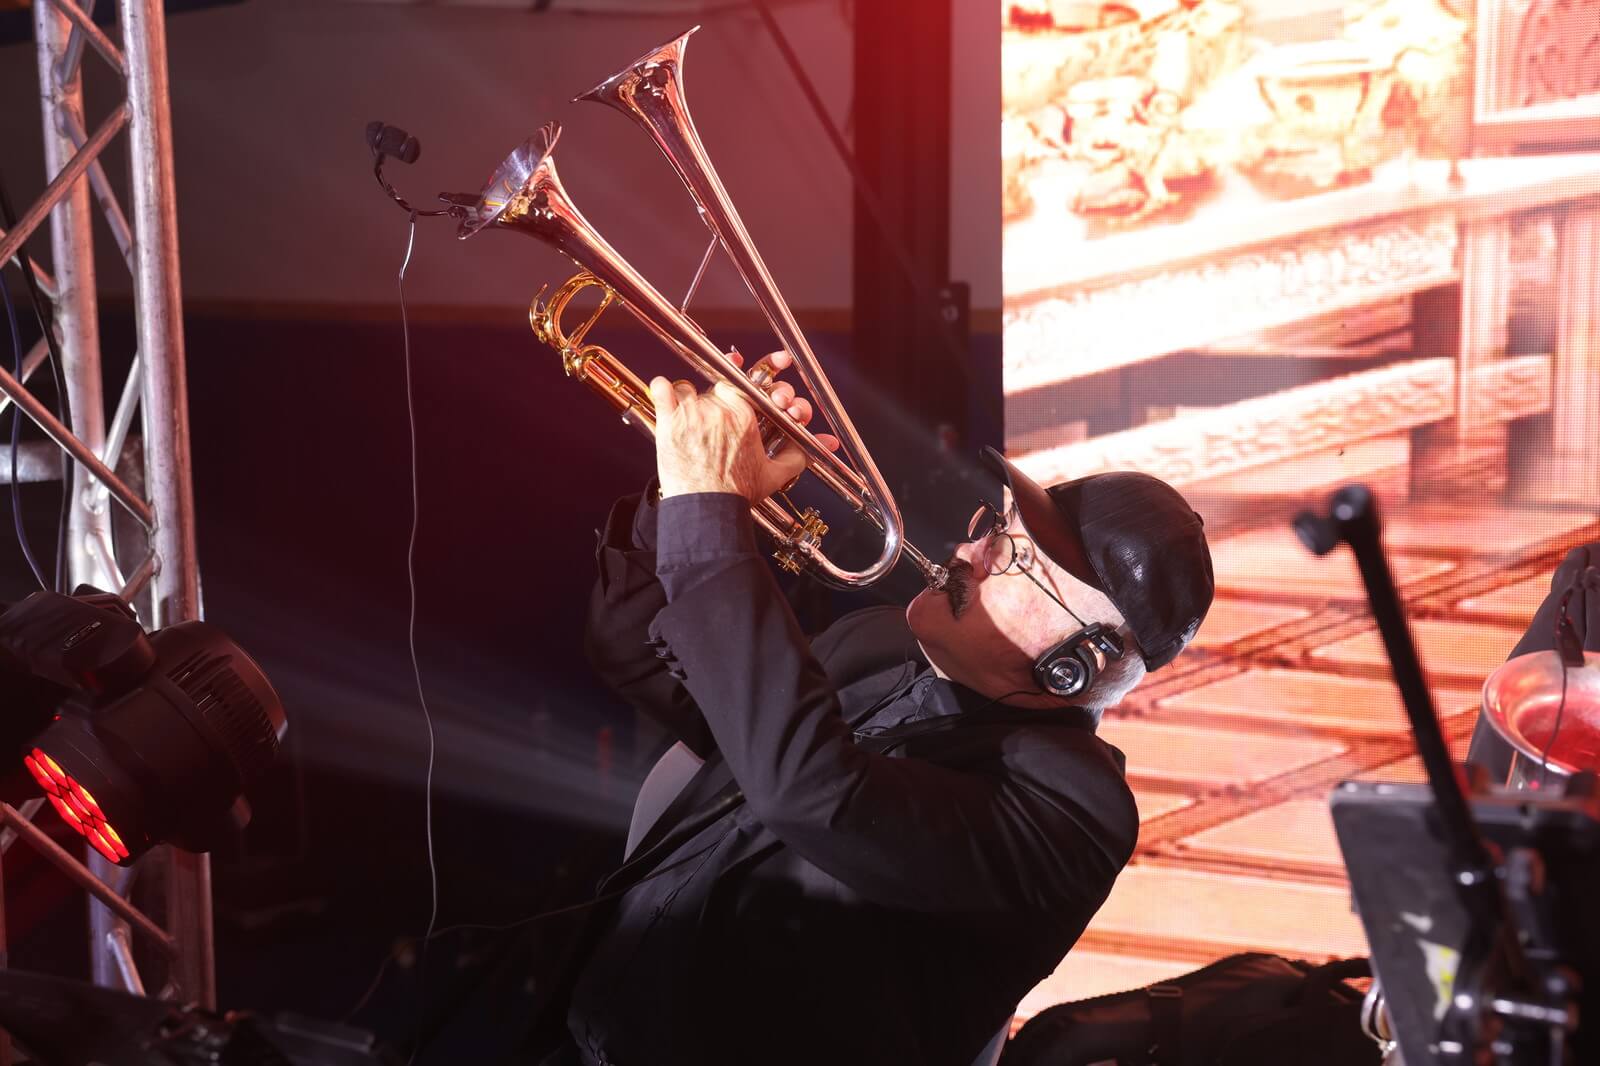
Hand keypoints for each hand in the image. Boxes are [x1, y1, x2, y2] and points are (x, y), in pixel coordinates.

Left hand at [650, 350, 837, 501]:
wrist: (707, 509)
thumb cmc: (737, 494)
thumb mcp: (774, 475)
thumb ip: (796, 456)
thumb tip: (813, 448)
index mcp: (745, 416)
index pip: (740, 383)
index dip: (737, 378)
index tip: (737, 366)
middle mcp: (720, 410)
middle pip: (714, 389)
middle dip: (715, 400)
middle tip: (712, 415)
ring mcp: (693, 413)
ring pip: (689, 389)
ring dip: (688, 399)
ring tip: (690, 418)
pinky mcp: (669, 421)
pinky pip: (662, 389)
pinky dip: (662, 389)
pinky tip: (664, 394)